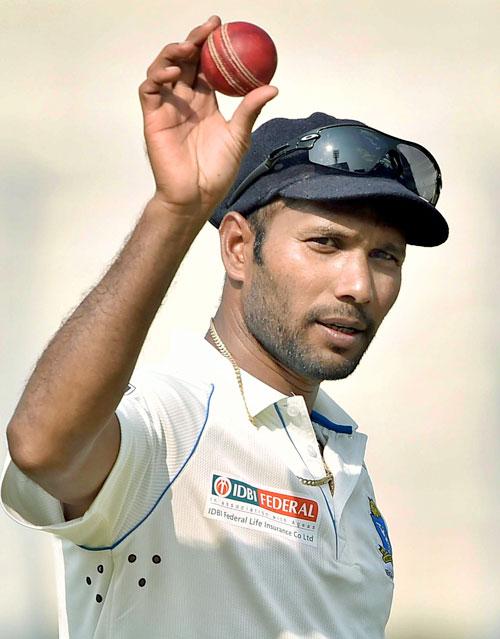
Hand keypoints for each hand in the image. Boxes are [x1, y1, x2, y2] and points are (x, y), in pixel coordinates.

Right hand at [138, 16, 277, 218]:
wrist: (197, 196)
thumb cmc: (218, 172)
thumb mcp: (239, 137)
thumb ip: (250, 110)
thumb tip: (272, 87)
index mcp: (205, 102)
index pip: (205, 66)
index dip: (211, 45)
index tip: (223, 28)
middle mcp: (185, 101)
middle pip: (184, 61)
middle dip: (194, 40)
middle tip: (209, 28)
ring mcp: (167, 108)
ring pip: (162, 68)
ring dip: (172, 52)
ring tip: (189, 48)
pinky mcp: (153, 119)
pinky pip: (149, 90)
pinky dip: (157, 76)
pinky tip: (174, 73)